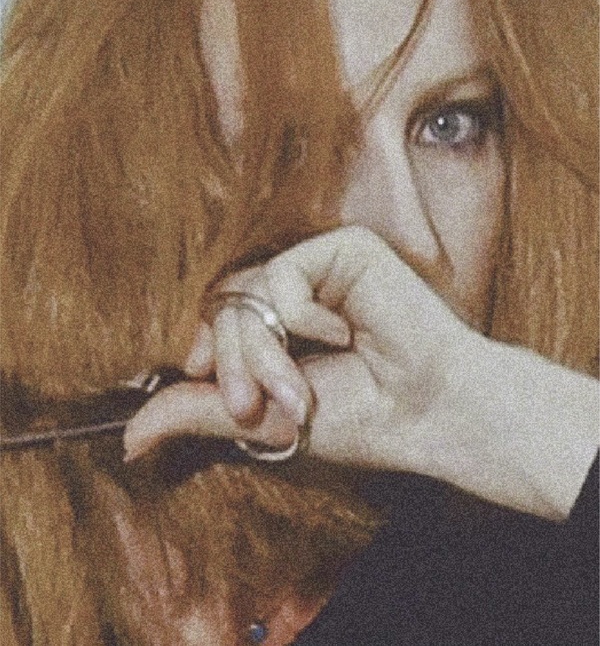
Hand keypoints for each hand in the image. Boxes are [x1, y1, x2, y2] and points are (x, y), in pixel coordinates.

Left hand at [125, 227, 472, 470]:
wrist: (427, 413)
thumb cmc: (360, 419)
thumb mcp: (265, 419)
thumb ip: (198, 413)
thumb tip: (128, 438)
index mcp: (281, 326)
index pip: (217, 320)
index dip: (202, 348)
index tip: (211, 384)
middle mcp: (296, 292)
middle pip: (223, 306)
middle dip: (232, 365)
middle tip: (256, 406)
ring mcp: (319, 268)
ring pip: (246, 292)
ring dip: (263, 352)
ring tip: (299, 391)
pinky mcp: (343, 249)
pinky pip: (283, 273)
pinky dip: (298, 317)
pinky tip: (341, 335)